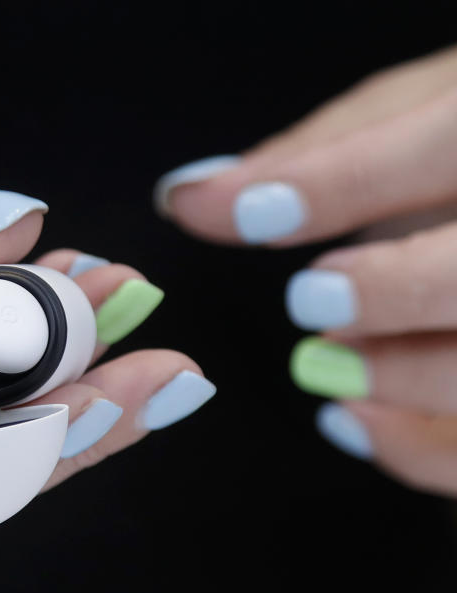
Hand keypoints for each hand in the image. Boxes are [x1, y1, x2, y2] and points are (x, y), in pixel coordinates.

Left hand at [154, 44, 456, 493]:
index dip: (343, 182)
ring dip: (405, 375)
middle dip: (397, 289)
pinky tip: (355, 420)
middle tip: (311, 298)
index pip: (447, 139)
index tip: (248, 213)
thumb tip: (191, 196)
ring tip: (332, 361)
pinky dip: (418, 448)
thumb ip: (317, 154)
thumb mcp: (416, 114)